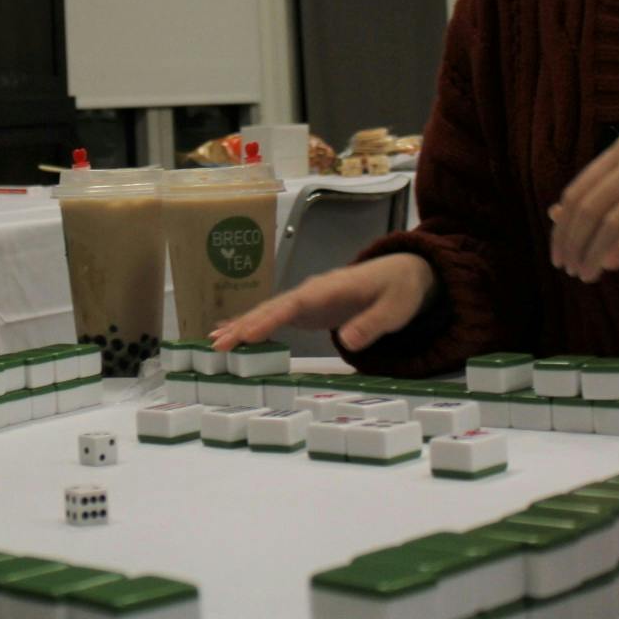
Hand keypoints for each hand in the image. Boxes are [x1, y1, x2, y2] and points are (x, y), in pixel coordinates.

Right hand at [208, 253, 434, 354]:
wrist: (403, 274)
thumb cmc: (399, 290)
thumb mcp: (395, 309)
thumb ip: (372, 324)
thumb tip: (346, 341)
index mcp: (330, 288)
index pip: (294, 304)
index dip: (270, 318)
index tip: (247, 334)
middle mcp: (312, 291)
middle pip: (272, 307)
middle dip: (244, 325)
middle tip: (217, 344)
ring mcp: (307, 300)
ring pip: (269, 311)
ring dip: (242, 326)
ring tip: (215, 342)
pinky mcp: (308, 310)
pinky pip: (275, 317)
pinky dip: (254, 326)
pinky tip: (236, 336)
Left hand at [549, 137, 618, 281]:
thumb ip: (604, 189)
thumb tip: (554, 214)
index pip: (577, 193)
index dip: (562, 227)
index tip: (556, 254)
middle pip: (590, 208)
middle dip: (573, 243)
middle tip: (568, 270)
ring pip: (614, 220)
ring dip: (594, 253)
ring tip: (587, 275)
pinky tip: (611, 266)